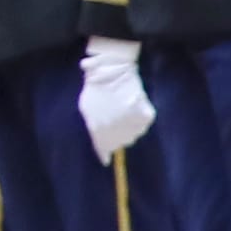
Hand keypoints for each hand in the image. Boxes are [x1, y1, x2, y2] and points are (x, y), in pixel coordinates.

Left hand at [77, 35, 153, 162]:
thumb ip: (92, 127)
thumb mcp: (85, 108)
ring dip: (128, 128)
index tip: (106, 159)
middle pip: (120, 143)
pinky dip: (140, 118)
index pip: (103, 148)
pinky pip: (143, 124)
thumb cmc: (95, 87)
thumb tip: (100, 145)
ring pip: (133, 135)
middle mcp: (115, 131)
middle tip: (115, 121)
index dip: (104, 154)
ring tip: (123, 110)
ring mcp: (132, 124)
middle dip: (116, 136)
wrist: (113, 70)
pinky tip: (134, 106)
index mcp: (98, 130)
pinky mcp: (145, 116)